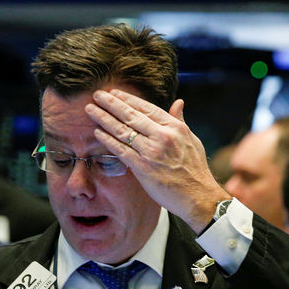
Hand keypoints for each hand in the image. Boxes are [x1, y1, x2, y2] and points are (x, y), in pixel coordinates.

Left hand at [85, 88, 229, 232]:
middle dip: (111, 103)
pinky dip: (108, 140)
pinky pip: (121, 150)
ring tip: (90, 110)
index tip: (114, 93)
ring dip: (104, 119)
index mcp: (174, 127)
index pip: (146, 108)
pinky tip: (97, 132)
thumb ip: (180, 121)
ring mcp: (152, 152)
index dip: (128, 99)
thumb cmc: (195, 169)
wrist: (197, 196)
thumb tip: (178, 102)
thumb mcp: (191, 140)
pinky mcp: (143, 167)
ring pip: (123, 131)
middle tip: (97, 95)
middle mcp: (162, 136)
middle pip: (131, 115)